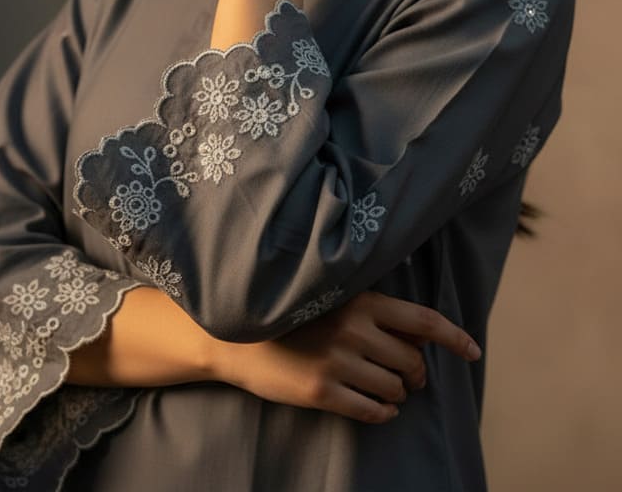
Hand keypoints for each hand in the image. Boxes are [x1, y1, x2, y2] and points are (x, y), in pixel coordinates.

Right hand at [211, 291, 481, 424]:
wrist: (239, 338)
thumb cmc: (292, 316)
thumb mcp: (334, 299)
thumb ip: (373, 310)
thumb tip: (419, 336)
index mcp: (361, 301)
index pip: (424, 321)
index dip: (455, 338)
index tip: (474, 352)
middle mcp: (354, 329)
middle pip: (412, 363)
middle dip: (417, 375)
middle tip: (409, 377)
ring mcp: (338, 361)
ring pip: (394, 391)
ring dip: (398, 395)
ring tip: (386, 390)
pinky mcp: (322, 392)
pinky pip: (371, 412)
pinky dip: (382, 414)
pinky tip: (378, 409)